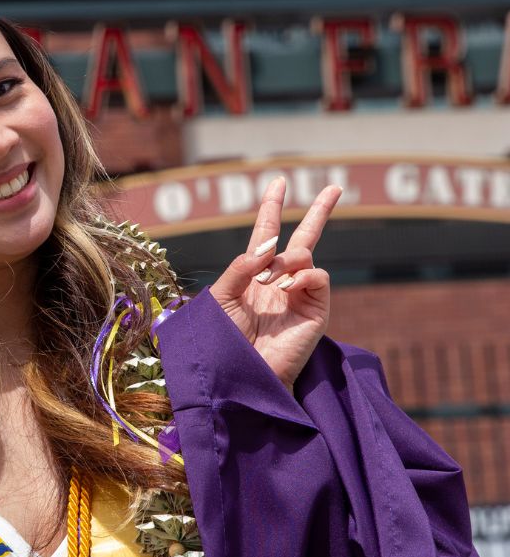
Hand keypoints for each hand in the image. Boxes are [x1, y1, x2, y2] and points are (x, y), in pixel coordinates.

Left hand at [208, 177, 342, 388]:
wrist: (240, 374)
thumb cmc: (223, 341)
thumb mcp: (220, 298)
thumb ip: (239, 267)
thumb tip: (266, 246)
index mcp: (254, 274)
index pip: (267, 233)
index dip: (272, 207)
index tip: (278, 182)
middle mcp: (280, 281)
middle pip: (305, 237)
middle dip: (319, 211)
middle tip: (335, 186)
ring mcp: (300, 295)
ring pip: (307, 254)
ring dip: (287, 259)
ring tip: (269, 281)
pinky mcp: (316, 310)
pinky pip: (319, 277)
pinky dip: (303, 275)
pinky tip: (285, 288)